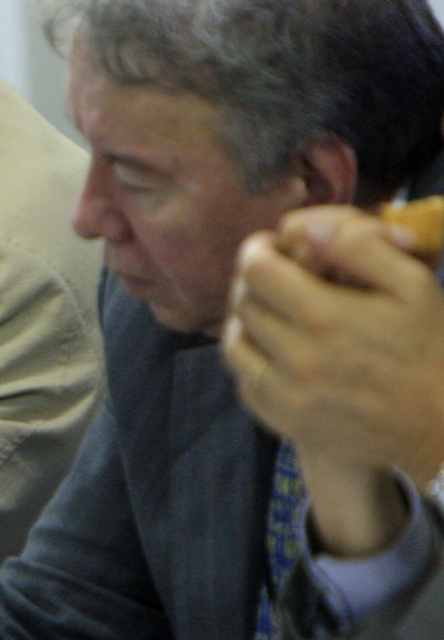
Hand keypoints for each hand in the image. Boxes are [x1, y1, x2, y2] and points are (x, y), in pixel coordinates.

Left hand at [223, 204, 443, 553]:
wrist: (442, 427)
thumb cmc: (433, 350)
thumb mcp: (414, 285)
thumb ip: (359, 246)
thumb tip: (303, 229)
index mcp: (327, 318)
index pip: (255, 270)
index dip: (259, 250)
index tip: (274, 249)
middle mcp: (297, 359)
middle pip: (243, 302)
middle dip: (256, 282)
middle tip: (279, 279)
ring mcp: (286, 395)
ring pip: (234, 343)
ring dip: (248, 321)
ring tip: (276, 313)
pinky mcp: (284, 422)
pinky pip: (243, 382)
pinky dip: (253, 362)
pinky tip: (280, 353)